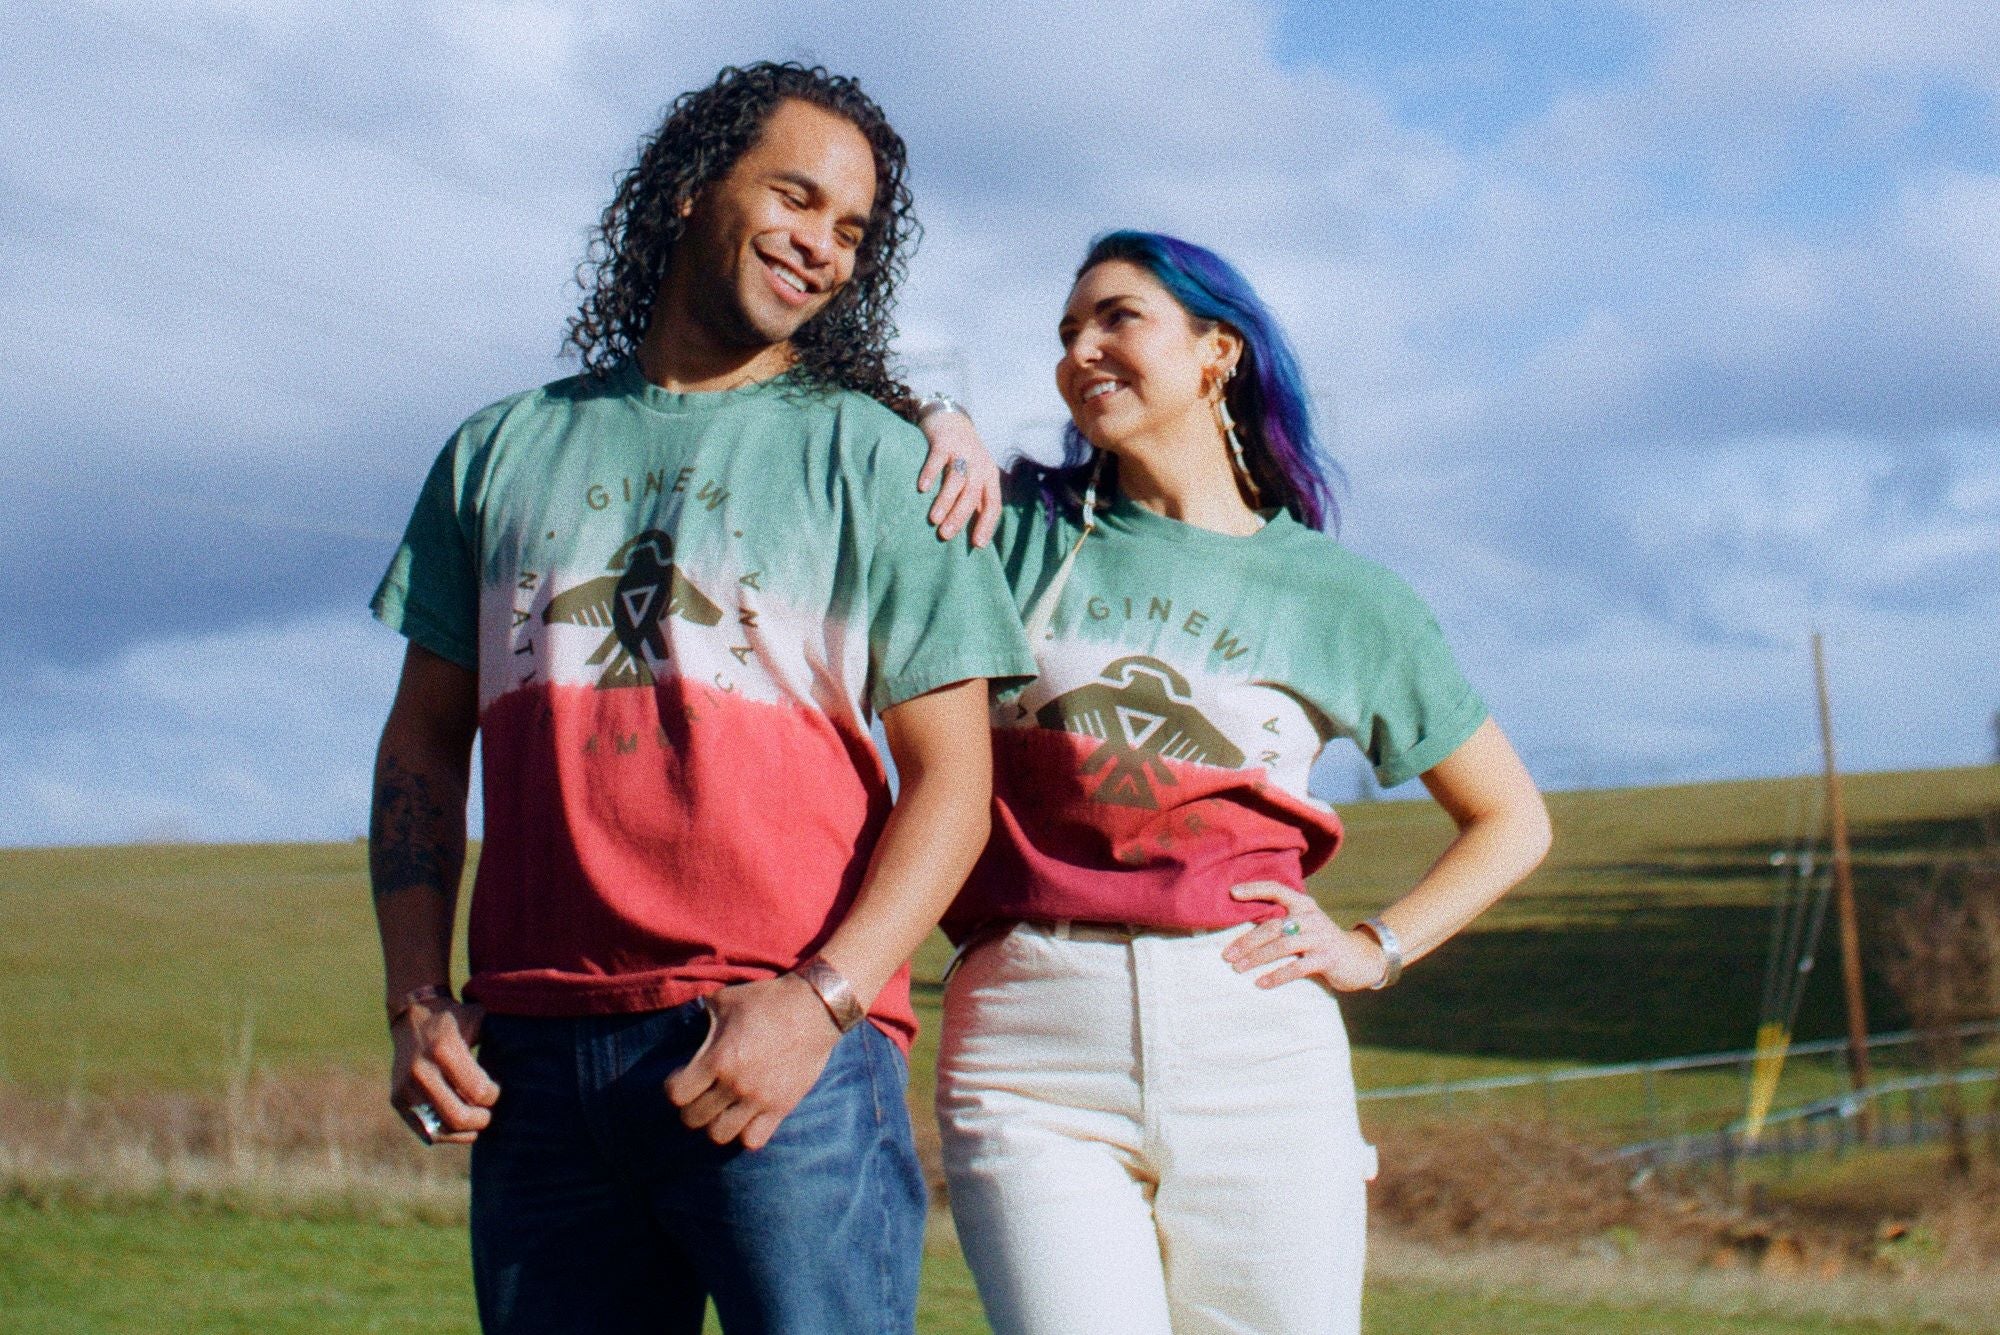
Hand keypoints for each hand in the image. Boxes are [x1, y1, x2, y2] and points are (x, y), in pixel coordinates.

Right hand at [390, 996, 497, 1144]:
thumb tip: (531, 1063)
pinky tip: (460, 1125)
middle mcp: (420, 1072)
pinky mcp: (397, 1100)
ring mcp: (405, 1088)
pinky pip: (427, 1132)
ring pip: (442, 1130)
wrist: (413, 1017)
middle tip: (489, 1112)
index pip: (479, 1092)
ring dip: (466, 1131)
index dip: (494, 1096)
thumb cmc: (456, 1020)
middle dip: (482, 1119)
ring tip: (477, 1119)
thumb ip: (501, 1038)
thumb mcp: (479, 1019)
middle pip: (458, 1117)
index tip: (496, 1088)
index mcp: (445, 1050)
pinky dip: (448, 1135)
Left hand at [665, 975, 842, 1150]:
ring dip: (715, 1123)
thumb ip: (701, 1014)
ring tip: (721, 1110)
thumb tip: (685, 1021)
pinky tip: (746, 1117)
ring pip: (720, 1135)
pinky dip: (745, 1133)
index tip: (682, 1078)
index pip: (677, 1095)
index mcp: (718, 1058)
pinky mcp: (782, 1107)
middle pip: (694, 1119)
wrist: (815, 1008)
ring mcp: (759, 1099)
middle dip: (691, 1107)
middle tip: (700, 1095)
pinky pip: (754, 1140)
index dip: (674, 1087)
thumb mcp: (725, 999)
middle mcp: (735, 1084)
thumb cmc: (767, 1000)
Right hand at [916, 409, 1001, 546]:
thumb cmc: (963, 458)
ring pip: (956, 479)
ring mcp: (962, 452)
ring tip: (934, 519)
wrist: (951, 419)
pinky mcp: (944, 441)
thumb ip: (975, 501)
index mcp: (989, 477)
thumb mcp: (975, 477)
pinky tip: (922, 488)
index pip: (993, 504)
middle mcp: (979, 464)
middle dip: (959, 517)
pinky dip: (930, 474)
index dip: (987, 525)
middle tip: (945, 536)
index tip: (977, 545)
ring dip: (945, 500)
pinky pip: (937, 459)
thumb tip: (974, 538)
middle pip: (972, 494)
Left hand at [1222, 882, 1387, 991]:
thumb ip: (1283, 923)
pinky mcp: (1327, 958)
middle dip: (1246, 941)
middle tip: (1227, 955)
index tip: (1232, 893)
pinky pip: (1297, 968)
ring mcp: (1320, 937)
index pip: (1277, 889)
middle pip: (1272, 926)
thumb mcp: (1305, 926)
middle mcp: (1311, 917)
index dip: (1255, 889)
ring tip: (1238, 968)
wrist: (1360, 959)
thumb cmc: (1321, 943)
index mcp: (1304, 905)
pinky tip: (1260, 983)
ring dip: (1256, 958)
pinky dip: (1276, 976)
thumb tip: (1243, 933)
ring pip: (1282, 946)